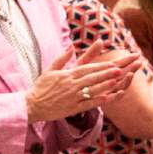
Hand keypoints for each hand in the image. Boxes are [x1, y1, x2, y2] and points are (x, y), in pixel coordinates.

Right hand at [25, 42, 140, 121]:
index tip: (112, 63)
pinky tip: (107, 98)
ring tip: (117, 82)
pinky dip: (97, 101)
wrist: (31, 105)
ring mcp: (72, 97)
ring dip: (105, 85)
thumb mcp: (50, 70)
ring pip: (91, 90)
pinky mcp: (71, 108)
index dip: (100, 66)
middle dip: (107, 73)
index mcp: (67, 75)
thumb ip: (62, 58)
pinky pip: (86, 104)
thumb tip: (71, 45)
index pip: (87, 69)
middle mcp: (71, 85)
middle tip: (121, 69)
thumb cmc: (41, 87)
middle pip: (92, 78)